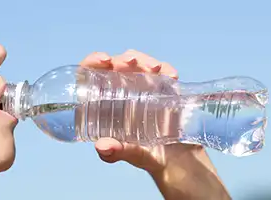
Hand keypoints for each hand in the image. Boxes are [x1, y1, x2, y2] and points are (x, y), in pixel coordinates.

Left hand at [77, 49, 195, 172]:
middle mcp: (121, 93)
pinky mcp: (162, 88)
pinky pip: (162, 72)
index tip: (103, 60)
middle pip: (116, 65)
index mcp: (104, 105)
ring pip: (138, 64)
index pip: (91, 76)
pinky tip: (170, 75)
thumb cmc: (148, 157)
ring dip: (144, 61)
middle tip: (131, 62)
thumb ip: (116, 153)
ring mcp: (142, 88)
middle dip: (123, 59)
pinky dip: (165, 69)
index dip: (93, 62)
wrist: (179, 160)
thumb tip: (102, 146)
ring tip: (154, 68)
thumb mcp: (132, 156)